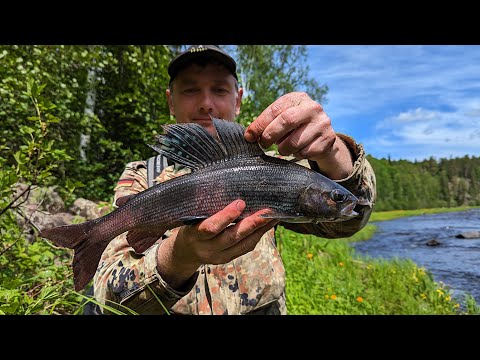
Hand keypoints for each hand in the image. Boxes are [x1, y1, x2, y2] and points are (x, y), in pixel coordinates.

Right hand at [156, 200, 277, 288]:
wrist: (186, 252)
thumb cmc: (190, 225)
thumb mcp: (191, 215)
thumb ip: (203, 203)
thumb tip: (221, 184)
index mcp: (195, 235)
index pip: (211, 228)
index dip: (226, 216)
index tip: (240, 202)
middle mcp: (207, 249)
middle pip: (232, 237)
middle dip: (251, 224)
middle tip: (267, 211)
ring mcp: (219, 256)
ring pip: (243, 244)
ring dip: (261, 230)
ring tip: (275, 216)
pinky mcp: (229, 258)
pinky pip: (247, 247)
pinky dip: (259, 235)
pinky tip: (268, 224)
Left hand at [244, 92, 352, 179]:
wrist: (322, 136)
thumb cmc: (295, 127)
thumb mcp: (282, 119)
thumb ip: (267, 123)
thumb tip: (249, 135)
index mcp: (298, 98)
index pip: (275, 109)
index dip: (259, 124)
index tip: (249, 136)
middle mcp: (313, 107)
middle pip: (286, 121)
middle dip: (270, 135)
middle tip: (263, 144)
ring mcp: (323, 123)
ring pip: (295, 141)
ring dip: (283, 149)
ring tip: (283, 148)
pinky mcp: (328, 139)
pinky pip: (305, 152)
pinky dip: (297, 154)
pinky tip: (299, 150)